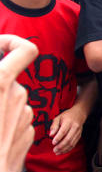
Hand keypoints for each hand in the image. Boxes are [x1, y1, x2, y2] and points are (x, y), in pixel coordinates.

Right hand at [0, 35, 37, 171]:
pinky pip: (16, 118)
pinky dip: (4, 122)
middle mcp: (18, 94)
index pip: (25, 50)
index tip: (0, 44)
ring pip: (11, 100)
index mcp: (0, 83)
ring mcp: (26, 113)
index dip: (14, 42)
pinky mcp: (30, 129)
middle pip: (9, 79)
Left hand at [49, 106, 85, 154]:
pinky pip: (74, 144)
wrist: (79, 113)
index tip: (53, 143)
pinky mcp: (79, 135)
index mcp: (69, 122)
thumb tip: (51, 135)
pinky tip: (63, 151)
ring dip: (64, 149)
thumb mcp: (58, 117)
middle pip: (68, 139)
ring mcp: (78, 132)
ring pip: (72, 143)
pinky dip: (68, 149)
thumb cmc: (67, 116)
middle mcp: (75, 127)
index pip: (63, 131)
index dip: (58, 138)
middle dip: (61, 146)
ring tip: (57, 152)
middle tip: (54, 150)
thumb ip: (54, 126)